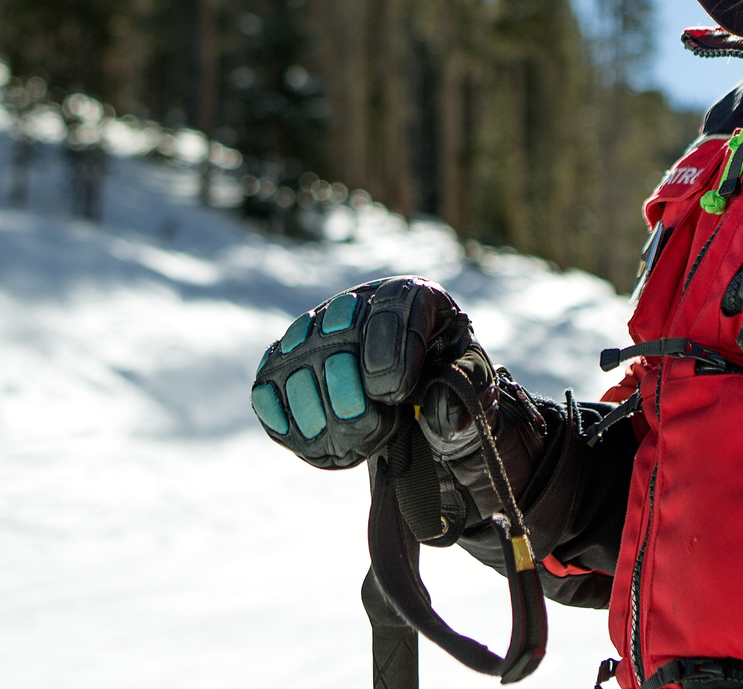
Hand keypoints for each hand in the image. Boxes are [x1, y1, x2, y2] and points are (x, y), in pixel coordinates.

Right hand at [251, 276, 474, 469]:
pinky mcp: (283, 366)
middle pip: (335, 342)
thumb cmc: (450, 392)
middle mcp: (356, 304)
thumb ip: (466, 400)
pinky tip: (328, 444)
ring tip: (363, 442)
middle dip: (355, 401)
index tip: (393, 396)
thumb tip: (440, 411)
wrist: (421, 413)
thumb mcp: (475, 394)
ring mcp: (313, 334)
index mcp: (413, 297)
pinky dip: (293, 430)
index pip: (394, 306)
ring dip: (327, 424)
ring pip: (295, 371)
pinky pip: (267, 393)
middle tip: (384, 429)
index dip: (390, 354)